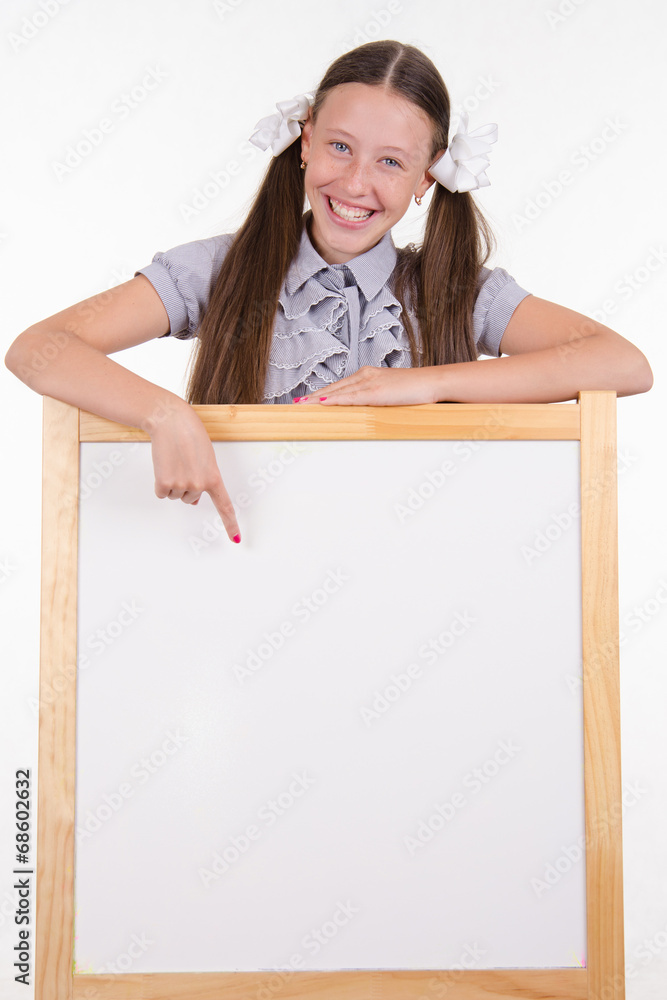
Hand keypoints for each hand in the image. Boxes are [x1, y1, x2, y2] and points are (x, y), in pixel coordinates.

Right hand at [148, 404, 241, 542]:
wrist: (170, 421)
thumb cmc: (190, 434)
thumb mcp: (206, 458)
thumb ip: (204, 479)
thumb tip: (192, 502)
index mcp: (214, 477)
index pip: (224, 506)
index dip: (231, 524)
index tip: (236, 539)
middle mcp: (199, 485)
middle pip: (190, 498)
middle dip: (186, 484)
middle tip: (184, 463)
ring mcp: (181, 485)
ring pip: (175, 495)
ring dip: (173, 482)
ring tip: (175, 461)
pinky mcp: (164, 482)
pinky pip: (162, 493)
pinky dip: (161, 482)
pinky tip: (164, 465)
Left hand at [293, 366, 440, 405]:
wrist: (432, 382)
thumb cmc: (415, 390)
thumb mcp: (391, 394)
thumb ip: (376, 399)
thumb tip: (365, 411)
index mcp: (368, 375)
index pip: (339, 386)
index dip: (321, 393)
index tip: (306, 399)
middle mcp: (365, 375)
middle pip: (334, 387)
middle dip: (313, 396)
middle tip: (295, 403)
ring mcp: (370, 382)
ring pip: (338, 391)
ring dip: (317, 398)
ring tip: (301, 404)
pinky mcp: (375, 391)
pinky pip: (350, 397)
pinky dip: (334, 400)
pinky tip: (322, 403)